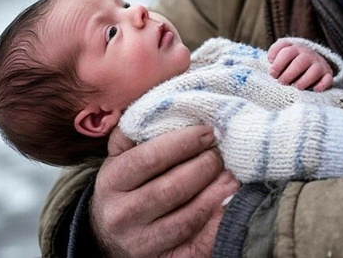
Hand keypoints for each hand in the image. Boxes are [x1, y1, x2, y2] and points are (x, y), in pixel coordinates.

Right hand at [92, 125, 239, 257]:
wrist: (109, 236)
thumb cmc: (124, 186)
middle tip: (223, 153)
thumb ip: (135, 131)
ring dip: (215, 196)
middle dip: (204, 168)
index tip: (208, 131)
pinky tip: (230, 207)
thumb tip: (165, 100)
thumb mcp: (119, 158)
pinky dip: (216, 226)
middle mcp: (122, 214)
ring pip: (186, 219)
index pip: (149, 158)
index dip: (182, 143)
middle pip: (170, 189)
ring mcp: (141, 242)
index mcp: (111, 182)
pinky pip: (196, 245)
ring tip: (233, 177)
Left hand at [268, 39, 333, 90]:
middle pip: (300, 62)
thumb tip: (271, 61)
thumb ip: (274, 54)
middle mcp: (307, 53)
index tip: (273, 73)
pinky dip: (321, 85)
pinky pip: (327, 79)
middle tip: (282, 82)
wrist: (312, 62)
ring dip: (303, 81)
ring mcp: (319, 63)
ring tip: (296, 87)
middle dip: (288, 74)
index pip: (286, 50)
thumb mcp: (281, 55)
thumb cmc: (290, 62)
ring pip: (314, 70)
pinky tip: (314, 90)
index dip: (277, 63)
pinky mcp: (327, 74)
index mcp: (294, 47)